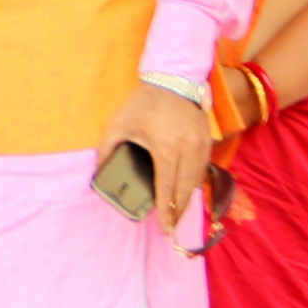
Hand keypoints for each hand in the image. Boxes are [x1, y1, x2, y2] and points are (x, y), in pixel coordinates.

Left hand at [102, 81, 214, 233]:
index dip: (166, 210)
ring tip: (179, 215)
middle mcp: (188, 150)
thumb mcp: (119, 125)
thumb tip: (100, 173)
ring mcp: (202, 145)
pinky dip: (196, 183)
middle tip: (171, 228)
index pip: (167, 188)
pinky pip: (204, 169)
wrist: (173, 79)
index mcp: (166, 148)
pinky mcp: (208, 140)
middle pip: (186, 190)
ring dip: (189, 200)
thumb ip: (107, 150)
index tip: (165, 227)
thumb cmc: (143, 103)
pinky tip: (188, 192)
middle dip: (179, 212)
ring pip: (197, 181)